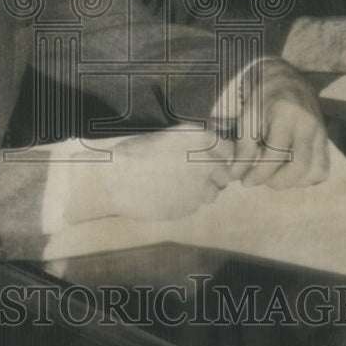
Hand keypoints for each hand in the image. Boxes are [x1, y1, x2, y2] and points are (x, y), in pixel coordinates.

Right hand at [66, 129, 233, 222]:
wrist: (118, 178)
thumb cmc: (136, 154)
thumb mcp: (168, 139)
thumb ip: (192, 146)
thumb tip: (208, 154)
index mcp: (201, 138)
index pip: (227, 149)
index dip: (218, 156)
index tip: (209, 161)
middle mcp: (207, 161)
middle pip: (224, 173)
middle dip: (214, 176)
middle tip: (194, 177)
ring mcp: (201, 185)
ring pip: (214, 193)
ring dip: (203, 191)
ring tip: (179, 187)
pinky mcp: (191, 206)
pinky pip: (197, 205)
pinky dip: (188, 202)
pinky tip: (169, 196)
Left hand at [228, 58, 329, 188]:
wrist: (284, 79)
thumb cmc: (262, 97)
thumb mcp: (247, 117)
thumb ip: (243, 148)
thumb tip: (236, 177)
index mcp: (286, 114)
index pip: (275, 155)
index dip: (258, 174)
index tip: (244, 181)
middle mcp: (309, 124)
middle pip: (299, 168)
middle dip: (276, 181)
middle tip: (260, 179)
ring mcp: (321, 132)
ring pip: (315, 171)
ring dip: (294, 181)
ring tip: (274, 174)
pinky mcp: (326, 139)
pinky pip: (322, 168)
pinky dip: (307, 177)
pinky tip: (289, 172)